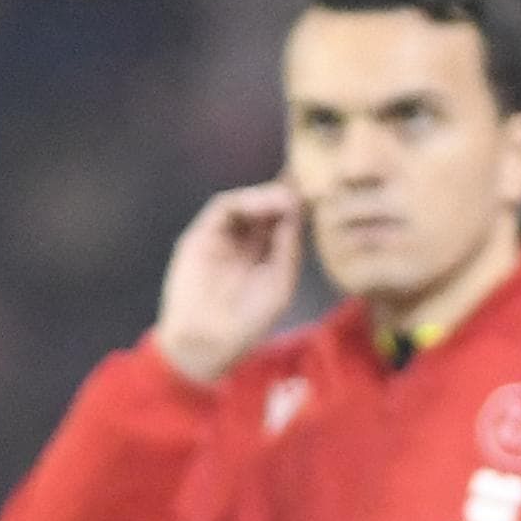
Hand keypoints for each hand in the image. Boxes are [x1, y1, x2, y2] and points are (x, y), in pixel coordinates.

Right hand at [153, 184, 305, 384]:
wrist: (208, 340)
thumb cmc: (248, 321)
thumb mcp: (279, 283)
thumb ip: (288, 247)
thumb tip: (295, 208)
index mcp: (266, 256)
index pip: (283, 223)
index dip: (298, 206)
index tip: (318, 190)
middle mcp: (245, 242)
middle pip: (266, 208)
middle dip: (284, 192)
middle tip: (304, 180)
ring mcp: (223, 237)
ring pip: (246, 204)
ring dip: (267, 196)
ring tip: (287, 196)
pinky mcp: (202, 234)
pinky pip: (224, 208)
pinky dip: (245, 201)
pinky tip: (265, 203)